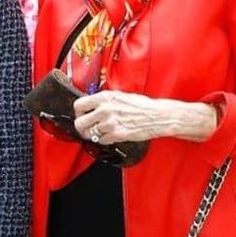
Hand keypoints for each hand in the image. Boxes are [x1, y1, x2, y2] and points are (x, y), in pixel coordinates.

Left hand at [73, 91, 217, 143]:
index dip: (78, 113)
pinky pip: (102, 141)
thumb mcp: (120, 96)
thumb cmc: (141, 105)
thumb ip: (104, 101)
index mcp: (105, 97)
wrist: (157, 115)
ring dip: (95, 135)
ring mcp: (110, 123)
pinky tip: (112, 135)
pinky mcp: (117, 134)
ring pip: (90, 134)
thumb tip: (91, 106)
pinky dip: (105, 140)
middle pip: (79, 123)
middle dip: (82, 128)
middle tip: (88, 129)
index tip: (82, 116)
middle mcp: (105, 109)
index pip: (78, 105)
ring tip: (103, 132)